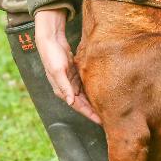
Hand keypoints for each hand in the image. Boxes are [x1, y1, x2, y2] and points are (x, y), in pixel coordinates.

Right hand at [34, 9, 101, 124]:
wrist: (51, 40)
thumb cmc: (52, 55)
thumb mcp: (58, 71)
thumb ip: (64, 87)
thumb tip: (70, 102)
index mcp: (62, 90)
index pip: (78, 106)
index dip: (89, 114)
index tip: (100, 121)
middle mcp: (66, 88)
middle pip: (83, 103)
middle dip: (94, 110)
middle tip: (108, 117)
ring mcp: (71, 81)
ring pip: (85, 95)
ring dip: (94, 102)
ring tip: (106, 108)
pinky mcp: (75, 73)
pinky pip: (85, 85)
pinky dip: (92, 90)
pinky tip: (101, 92)